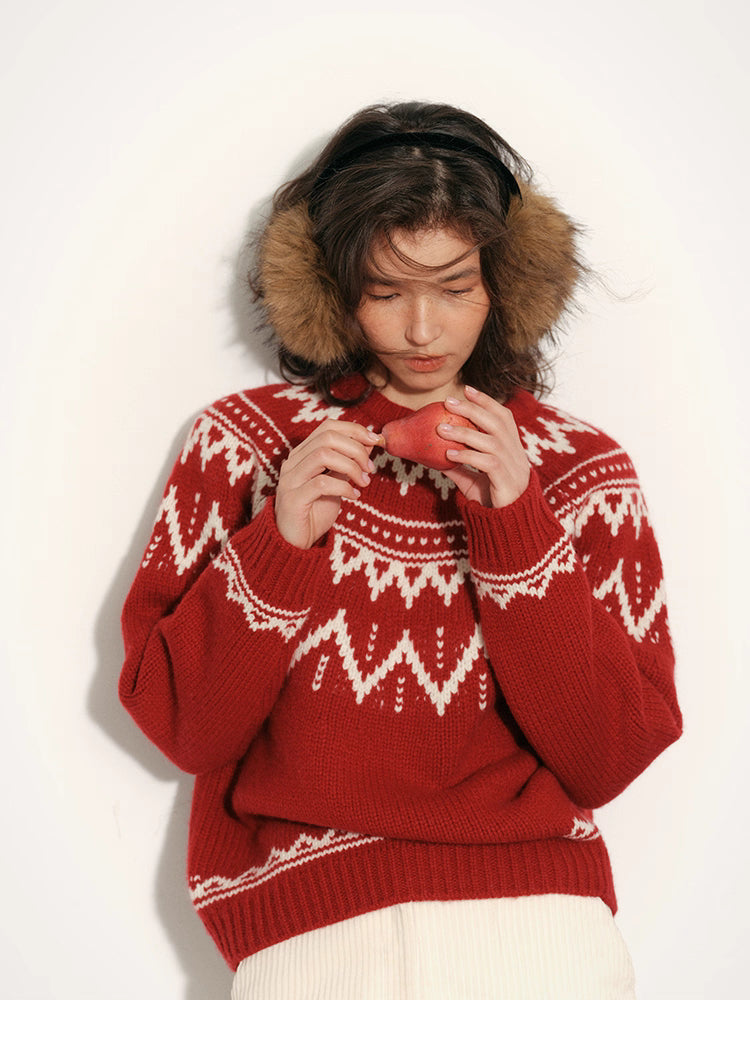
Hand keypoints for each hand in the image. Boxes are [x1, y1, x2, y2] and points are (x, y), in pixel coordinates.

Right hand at [274, 420, 379, 548]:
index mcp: (303, 454)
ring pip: (322, 455)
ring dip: (351, 466)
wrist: (294, 542)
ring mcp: (290, 479)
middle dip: (356, 449)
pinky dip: (343, 487)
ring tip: (363, 482)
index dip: (354, 430)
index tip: (375, 441)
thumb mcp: (336, 482)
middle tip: (370, 469)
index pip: (328, 427)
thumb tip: (369, 442)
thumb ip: (347, 463)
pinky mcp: (292, 499)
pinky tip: (354, 496)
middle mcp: (293, 462)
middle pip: (327, 438)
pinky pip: (321, 483)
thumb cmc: (315, 511)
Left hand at [440, 385, 529, 507]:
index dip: (487, 401)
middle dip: (473, 409)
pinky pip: (488, 463)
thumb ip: (458, 466)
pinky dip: (468, 456)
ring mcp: (513, 467)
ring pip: (491, 441)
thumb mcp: (472, 480)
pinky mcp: (507, 482)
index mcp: (511, 448)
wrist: (510, 526)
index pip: (503, 417)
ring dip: (465, 433)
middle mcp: (516, 454)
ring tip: (441, 429)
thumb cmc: (492, 500)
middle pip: (497, 423)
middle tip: (448, 402)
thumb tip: (432, 454)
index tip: (467, 390)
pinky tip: (450, 454)